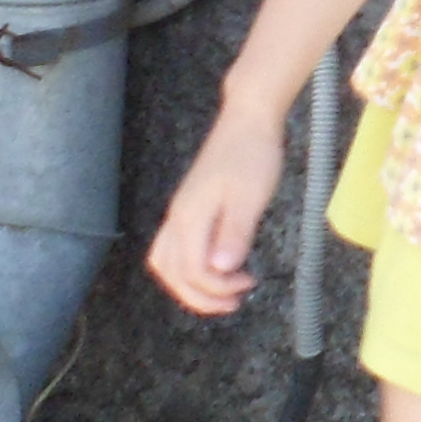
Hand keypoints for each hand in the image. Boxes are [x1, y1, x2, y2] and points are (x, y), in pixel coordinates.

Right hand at [141, 100, 290, 318]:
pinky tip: (218, 266)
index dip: (218, 288)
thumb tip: (220, 268)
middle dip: (200, 296)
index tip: (248, 284)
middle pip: (171, 272)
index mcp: (190, 217)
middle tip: (234, 302)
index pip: (192, 270)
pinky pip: (176, 247)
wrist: (248, 119)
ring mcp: (181, 212)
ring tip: (224, 291)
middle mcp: (178, 217)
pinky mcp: (190, 207)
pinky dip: (191, 266)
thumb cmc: (253, 154)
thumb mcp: (251, 196)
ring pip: (167, 261)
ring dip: (191, 284)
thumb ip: (234, 232)